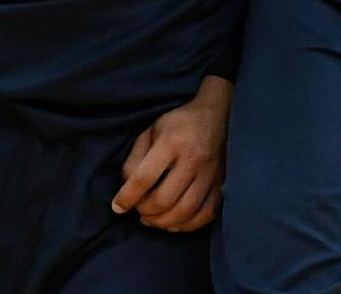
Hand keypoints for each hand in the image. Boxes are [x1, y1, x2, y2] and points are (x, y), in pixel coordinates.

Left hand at [111, 77, 231, 229]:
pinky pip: (205, 216)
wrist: (217, 115)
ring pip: (185, 212)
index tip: (118, 206)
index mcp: (172, 141)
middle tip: (139, 209)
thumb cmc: (178, 125)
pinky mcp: (222, 184)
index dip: (127, 197)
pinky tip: (174, 221)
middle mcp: (193, 158)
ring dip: (163, 222)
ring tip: (152, 218)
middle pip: (164, 200)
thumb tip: (126, 191)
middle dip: (145, 211)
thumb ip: (134, 159)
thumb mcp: (151, 132)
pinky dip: (186, 225)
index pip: (144, 177)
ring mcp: (211, 173)